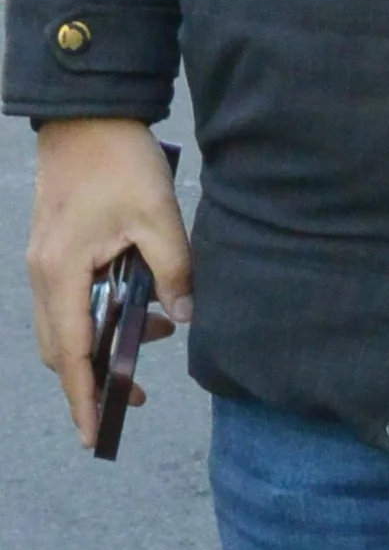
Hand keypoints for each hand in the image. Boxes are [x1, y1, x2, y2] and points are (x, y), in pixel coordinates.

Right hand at [29, 119, 191, 452]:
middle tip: (136, 395)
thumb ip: (175, 271)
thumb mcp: (159, 216)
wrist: (87, 115)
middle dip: (94, 378)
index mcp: (62, 273)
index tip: (94, 435)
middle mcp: (42, 275)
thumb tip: (185, 320)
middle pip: (60, 349)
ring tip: (154, 334)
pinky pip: (68, 301)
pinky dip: (97, 315)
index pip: (70, 353)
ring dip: (100, 342)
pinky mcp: (53, 250)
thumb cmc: (120, 161)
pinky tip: (139, 301)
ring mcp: (43, 263)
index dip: (83, 397)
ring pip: (63, 326)